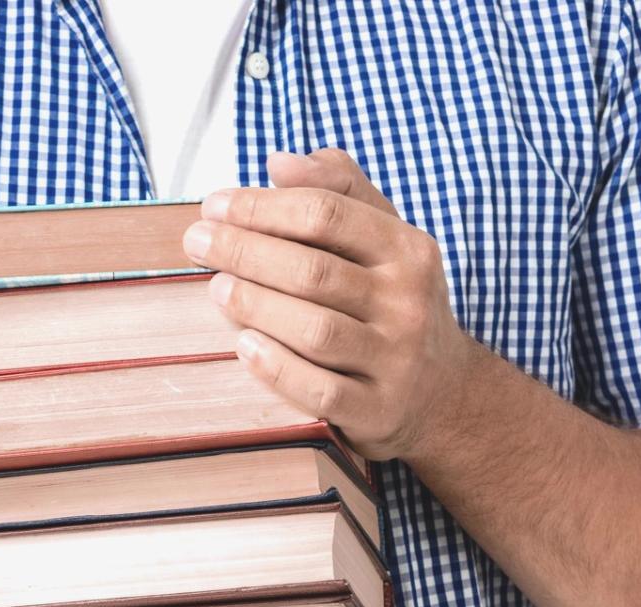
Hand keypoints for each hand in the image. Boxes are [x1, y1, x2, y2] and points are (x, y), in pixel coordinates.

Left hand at [182, 147, 480, 462]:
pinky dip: (277, 368)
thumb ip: (339, 191)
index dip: (264, 207)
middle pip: (314, 271)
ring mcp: (395, 360)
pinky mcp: (377, 410)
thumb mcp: (384, 239)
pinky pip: (321, 390)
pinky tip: (243, 346)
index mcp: (407, 250)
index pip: (327, 215)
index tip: (215, 205)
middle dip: (246, 251)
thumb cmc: (393, 303)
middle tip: (197, 241)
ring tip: (216, 288)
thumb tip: (279, 162)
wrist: (443, 392)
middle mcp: (408, 303)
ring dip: (256, 306)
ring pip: (316, 331)